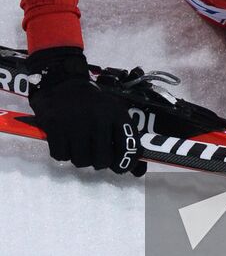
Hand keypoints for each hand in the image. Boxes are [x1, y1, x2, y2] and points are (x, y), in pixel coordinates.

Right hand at [28, 47, 145, 175]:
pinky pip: (61, 156)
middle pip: (102, 160)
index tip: (120, 166)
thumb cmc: (93, 104)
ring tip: (79, 143)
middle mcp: (98, 118)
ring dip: (80, 157)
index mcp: (116, 114)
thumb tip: (139, 172)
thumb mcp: (113, 114)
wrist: (64, 83)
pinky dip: (62, 152)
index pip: (128, 146)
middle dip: (99, 161)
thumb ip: (125, 141)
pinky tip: (65, 139)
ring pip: (81, 161)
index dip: (125, 162)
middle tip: (95, 152)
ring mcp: (76, 123)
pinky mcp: (55, 127)